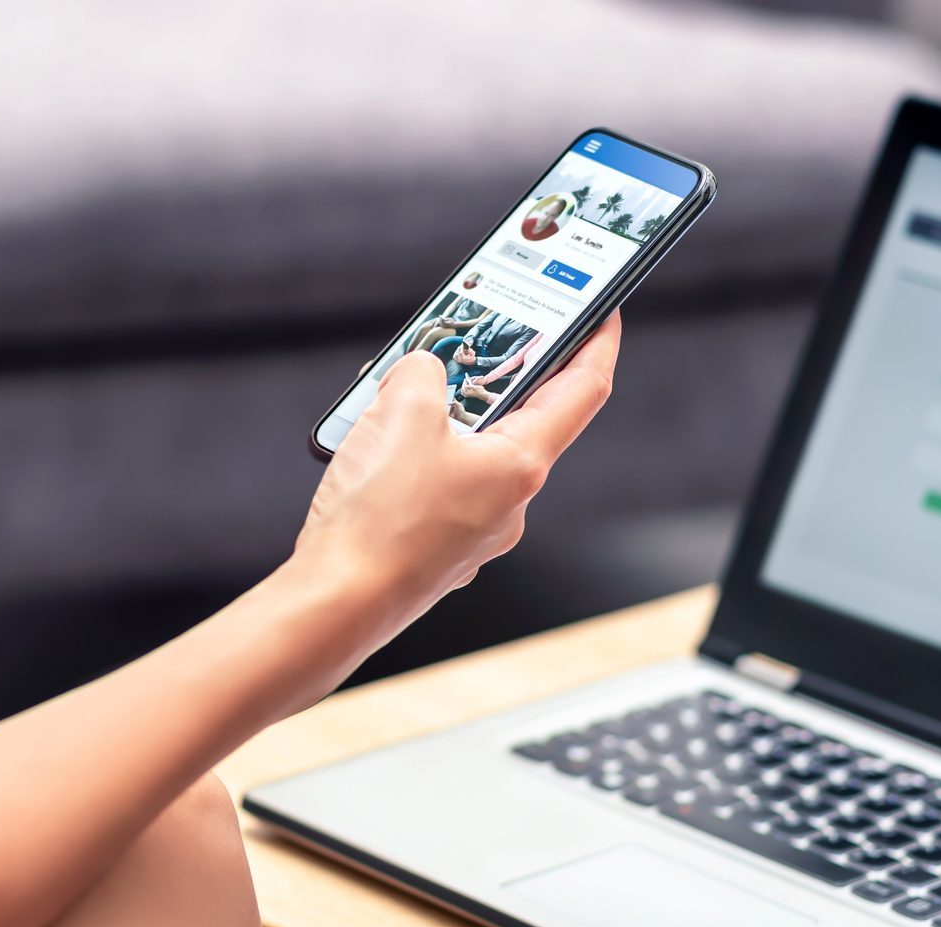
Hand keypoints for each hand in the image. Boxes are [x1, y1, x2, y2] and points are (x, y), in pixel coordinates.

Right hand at [295, 313, 619, 624]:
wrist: (336, 602)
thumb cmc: (379, 519)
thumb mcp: (401, 411)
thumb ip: (423, 370)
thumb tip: (423, 370)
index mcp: (522, 465)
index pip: (583, 388)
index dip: (597, 341)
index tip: (603, 310)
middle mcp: (509, 503)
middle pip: (518, 418)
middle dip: (488, 376)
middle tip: (466, 341)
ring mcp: (474, 531)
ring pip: (468, 453)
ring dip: (434, 418)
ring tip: (388, 398)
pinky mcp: (437, 547)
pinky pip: (435, 485)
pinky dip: (410, 457)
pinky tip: (371, 449)